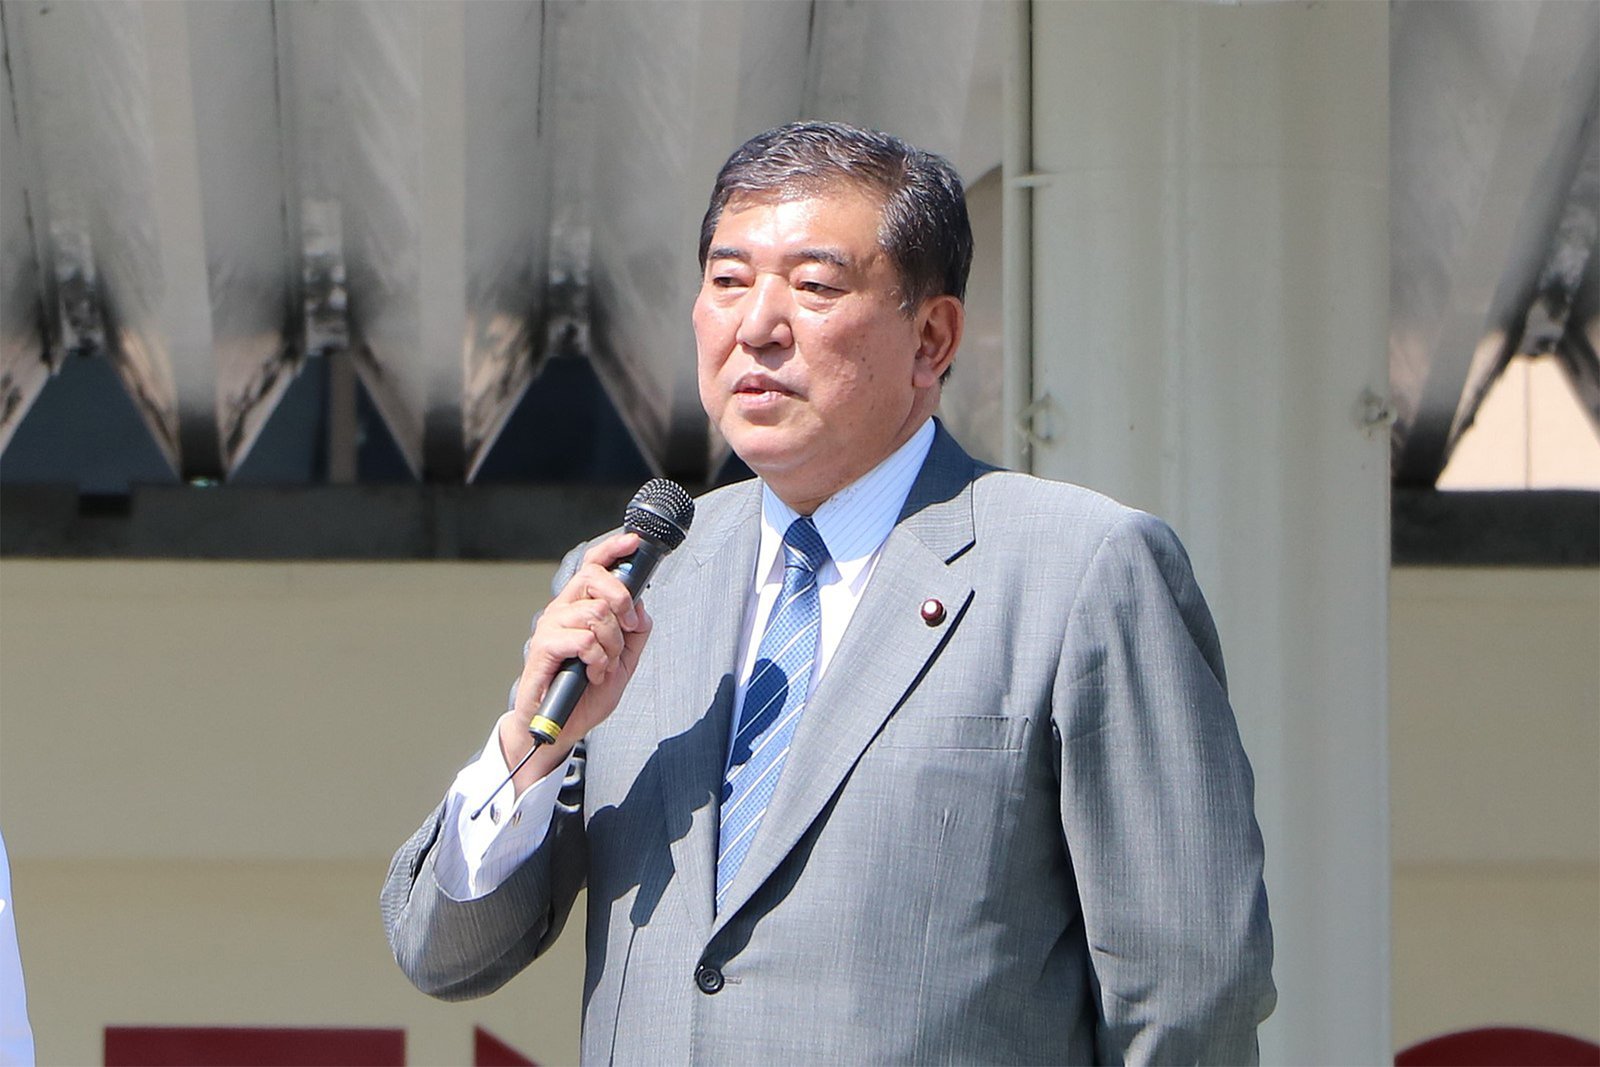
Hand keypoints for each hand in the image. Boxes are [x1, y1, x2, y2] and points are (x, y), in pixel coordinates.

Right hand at [500, 533, 653, 791]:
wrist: (561, 725)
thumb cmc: (586, 691)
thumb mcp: (624, 661)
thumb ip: (635, 633)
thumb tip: (641, 607)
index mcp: (579, 606)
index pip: (593, 565)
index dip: (612, 549)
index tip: (633, 542)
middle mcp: (562, 609)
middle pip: (595, 578)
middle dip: (622, 601)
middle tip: (628, 630)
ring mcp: (551, 626)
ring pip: (596, 613)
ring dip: (611, 645)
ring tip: (604, 666)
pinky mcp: (544, 648)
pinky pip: (583, 639)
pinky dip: (598, 659)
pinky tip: (593, 674)